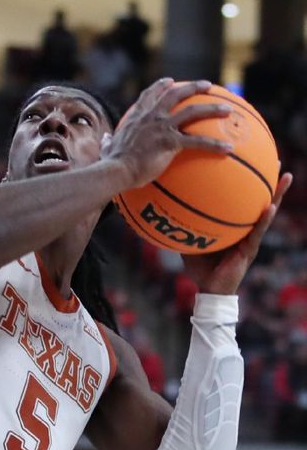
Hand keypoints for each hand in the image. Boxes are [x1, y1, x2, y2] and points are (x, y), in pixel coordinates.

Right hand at [102, 78, 232, 187]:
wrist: (116, 170)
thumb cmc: (111, 163)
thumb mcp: (107, 147)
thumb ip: (108, 141)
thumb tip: (104, 140)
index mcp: (137, 117)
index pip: (149, 95)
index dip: (160, 86)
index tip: (171, 81)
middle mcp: (151, 117)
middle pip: (176, 95)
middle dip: (193, 88)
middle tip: (208, 85)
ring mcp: (162, 127)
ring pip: (193, 112)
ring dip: (212, 108)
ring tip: (227, 109)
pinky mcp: (170, 142)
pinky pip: (198, 141)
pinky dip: (215, 144)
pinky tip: (228, 148)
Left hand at [182, 173, 292, 294]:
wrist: (208, 289)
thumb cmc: (199, 265)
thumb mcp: (189, 239)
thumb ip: (183, 223)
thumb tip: (165, 205)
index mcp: (234, 226)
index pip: (242, 201)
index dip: (247, 184)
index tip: (250, 162)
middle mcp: (245, 230)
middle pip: (259, 201)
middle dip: (268, 182)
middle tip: (275, 161)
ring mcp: (250, 239)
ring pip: (266, 212)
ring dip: (276, 195)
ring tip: (284, 177)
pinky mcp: (250, 250)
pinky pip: (257, 231)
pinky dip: (264, 219)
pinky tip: (271, 207)